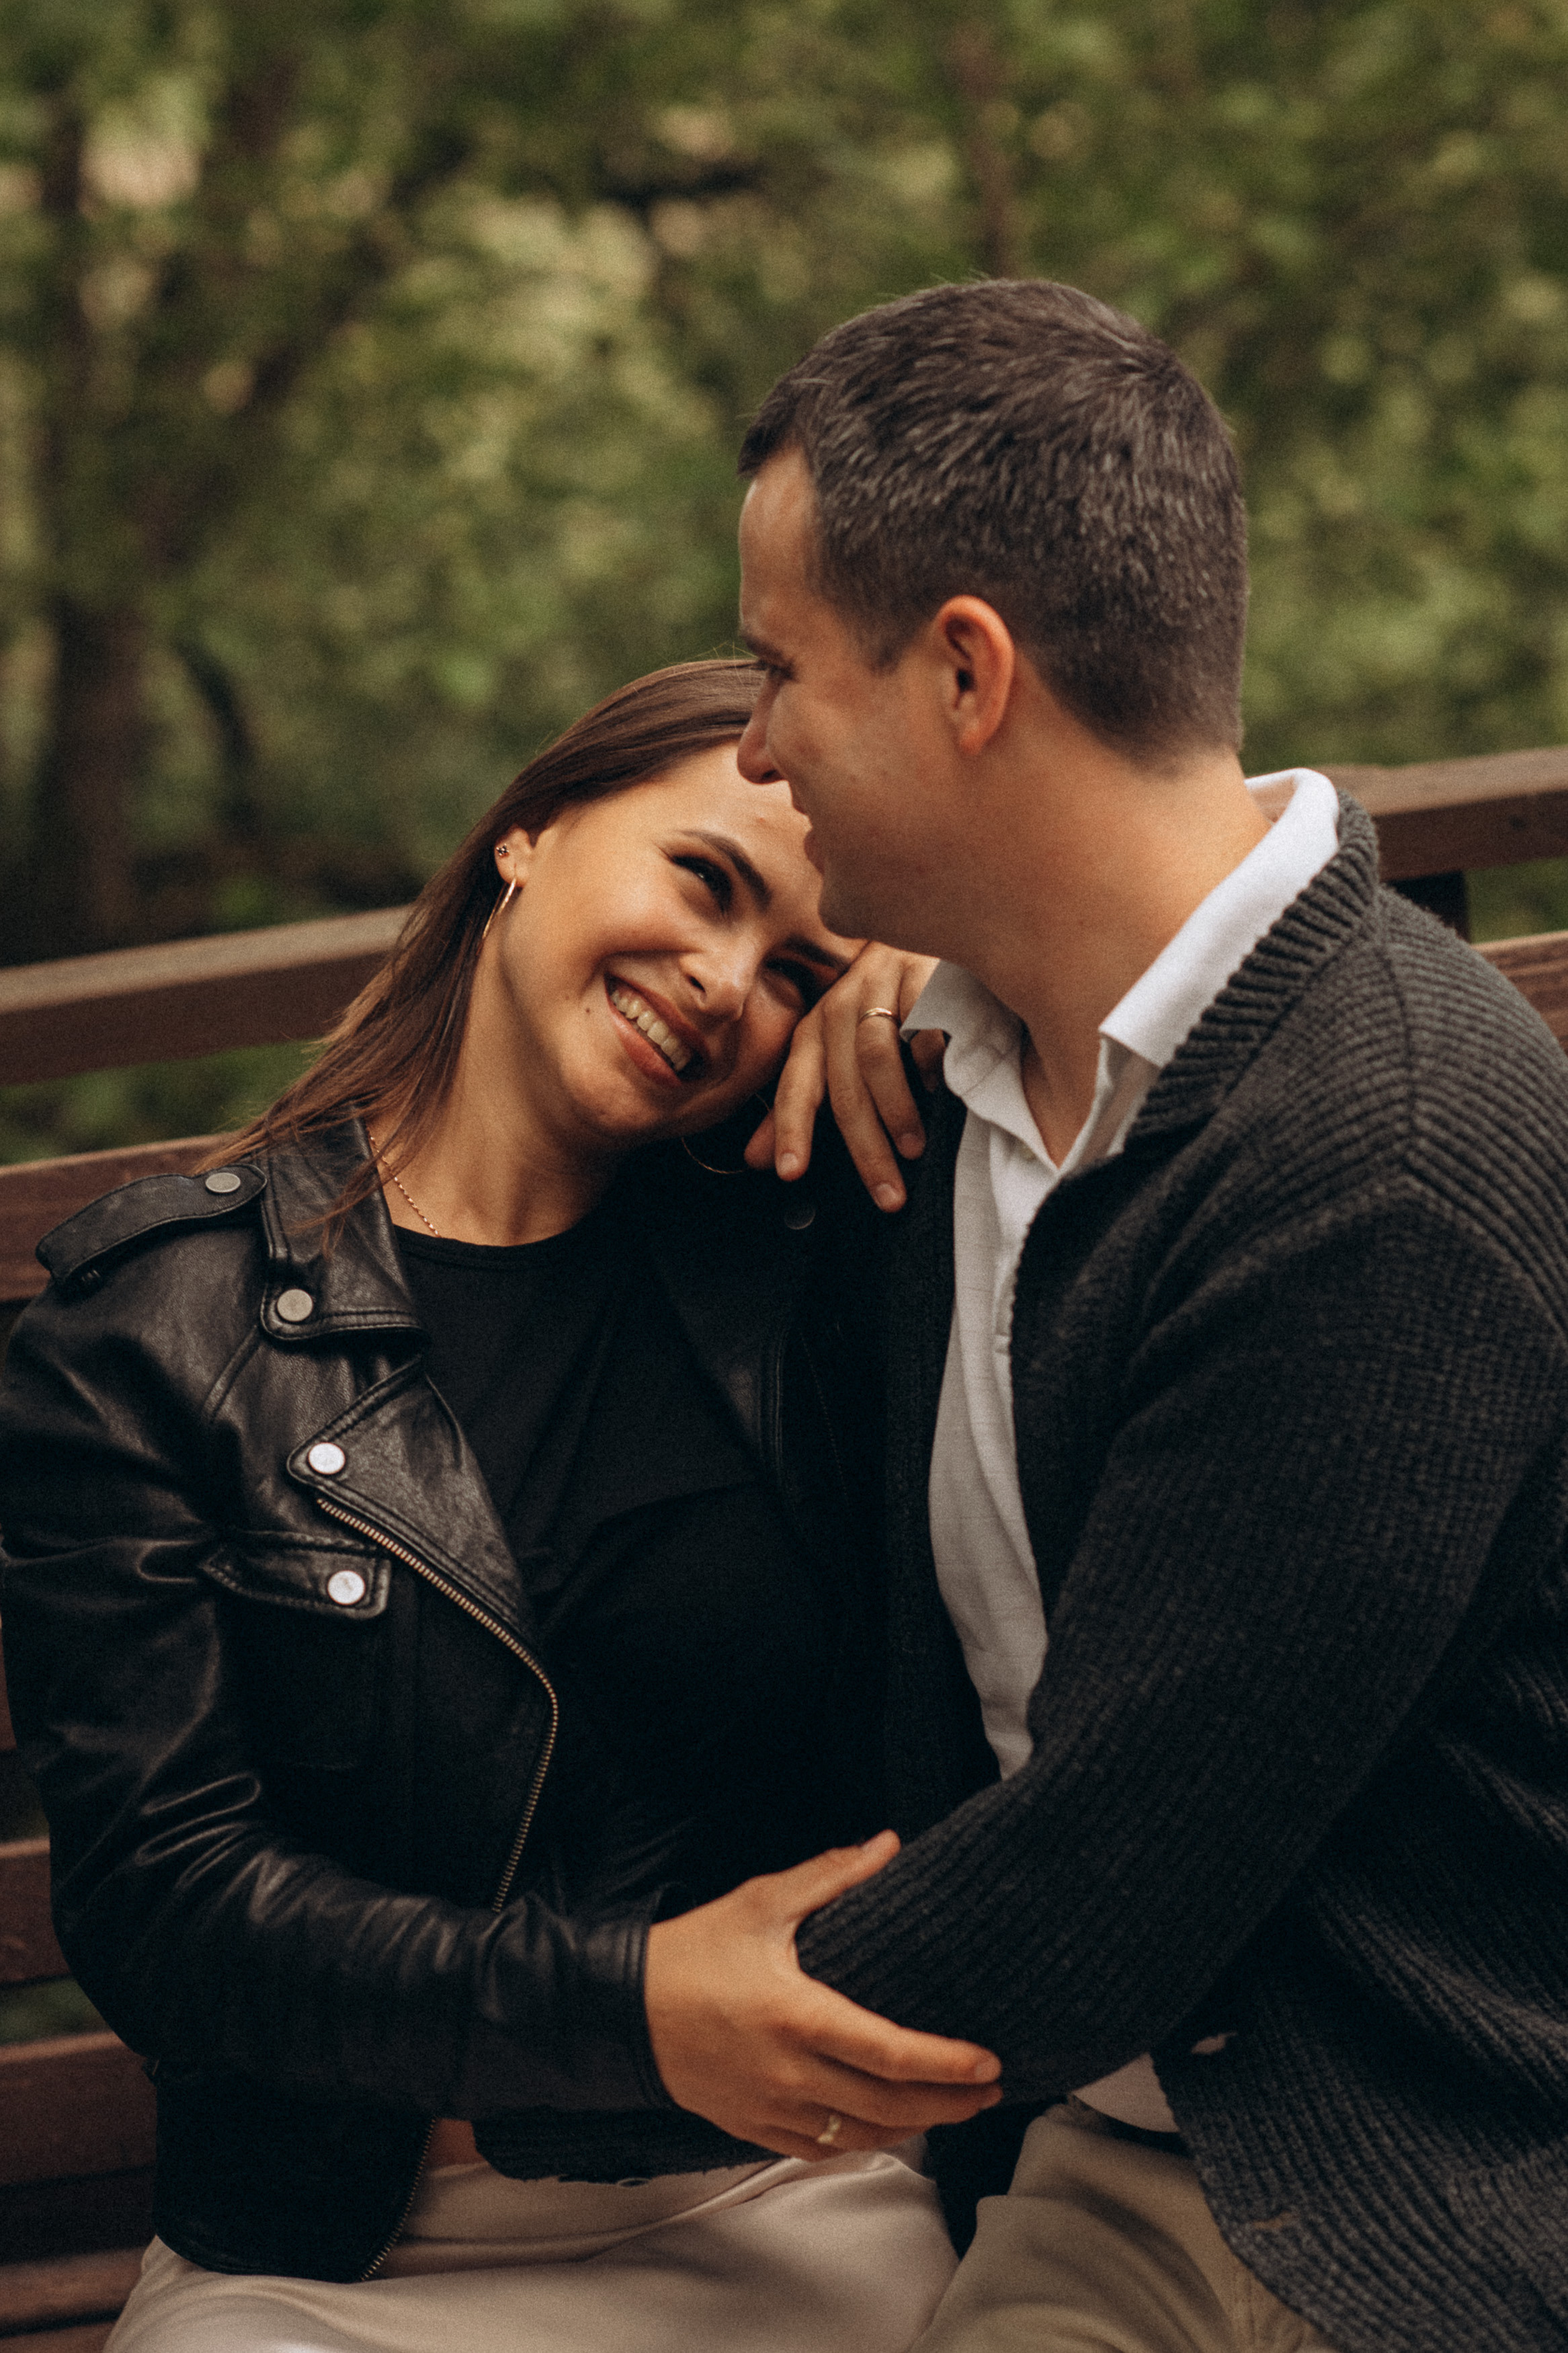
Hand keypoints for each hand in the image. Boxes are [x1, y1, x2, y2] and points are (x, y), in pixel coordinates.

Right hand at [643, 1831, 1001, 2159]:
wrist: (623, 2007)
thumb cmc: (691, 1952)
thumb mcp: (761, 1903)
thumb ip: (830, 1877)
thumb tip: (887, 1845)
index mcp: (795, 2017)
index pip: (888, 2052)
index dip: (945, 2064)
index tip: (986, 2062)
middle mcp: (788, 2073)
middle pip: (887, 2105)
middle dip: (948, 2103)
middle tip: (988, 2089)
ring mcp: (769, 2107)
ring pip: (860, 2135)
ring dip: (914, 2128)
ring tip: (953, 2109)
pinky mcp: (751, 2126)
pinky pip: (820, 2147)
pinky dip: (862, 2140)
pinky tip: (886, 2126)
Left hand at [746, 945, 943, 1208]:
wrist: (926, 937)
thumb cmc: (884, 1011)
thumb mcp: (837, 1056)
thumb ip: (801, 1106)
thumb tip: (755, 1160)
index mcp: (814, 1030)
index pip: (796, 1085)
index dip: (790, 1129)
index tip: (791, 1173)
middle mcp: (840, 1006)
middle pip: (843, 1085)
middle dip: (864, 1147)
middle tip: (887, 1194)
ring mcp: (882, 987)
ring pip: (876, 1058)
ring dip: (895, 1111)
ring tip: (914, 1149)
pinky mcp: (924, 974)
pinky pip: (923, 1027)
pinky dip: (930, 1065)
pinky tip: (940, 1090)